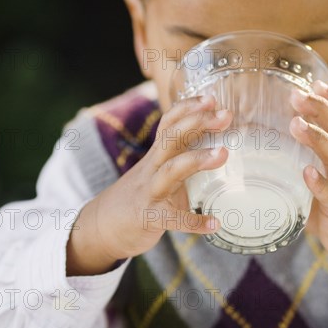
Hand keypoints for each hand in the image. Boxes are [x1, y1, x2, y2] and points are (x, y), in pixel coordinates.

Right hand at [67, 95, 231, 275]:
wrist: (102, 228)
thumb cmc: (139, 198)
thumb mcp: (156, 173)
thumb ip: (180, 161)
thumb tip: (217, 151)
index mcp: (156, 157)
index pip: (169, 124)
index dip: (188, 108)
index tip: (212, 99)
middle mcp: (151, 169)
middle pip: (171, 138)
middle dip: (197, 123)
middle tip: (225, 116)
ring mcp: (150, 192)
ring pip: (171, 170)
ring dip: (197, 160)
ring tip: (222, 154)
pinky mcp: (149, 217)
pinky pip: (173, 219)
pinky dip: (194, 222)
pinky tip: (214, 223)